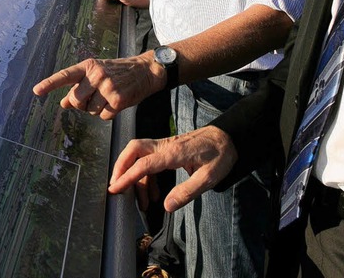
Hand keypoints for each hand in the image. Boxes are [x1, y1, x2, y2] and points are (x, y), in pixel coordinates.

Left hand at [33, 54, 164, 119]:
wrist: (145, 70)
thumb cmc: (118, 72)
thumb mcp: (96, 74)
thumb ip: (79, 86)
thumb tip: (63, 103)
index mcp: (88, 66)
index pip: (65, 75)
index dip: (50, 84)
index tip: (36, 91)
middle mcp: (96, 74)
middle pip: (75, 100)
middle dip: (81, 104)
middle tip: (94, 97)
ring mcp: (107, 87)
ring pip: (90, 111)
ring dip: (97, 109)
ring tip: (108, 97)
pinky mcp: (118, 99)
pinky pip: (103, 116)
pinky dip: (108, 114)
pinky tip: (116, 102)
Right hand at [108, 126, 237, 212]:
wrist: (228, 138)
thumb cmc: (220, 156)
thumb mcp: (208, 178)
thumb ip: (187, 192)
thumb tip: (166, 206)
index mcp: (173, 153)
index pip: (143, 164)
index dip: (127, 177)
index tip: (115, 189)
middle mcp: (165, 145)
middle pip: (134, 149)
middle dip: (121, 166)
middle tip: (116, 187)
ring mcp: (166, 145)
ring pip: (140, 155)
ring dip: (135, 177)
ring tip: (141, 203)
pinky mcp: (168, 148)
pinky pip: (150, 159)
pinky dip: (147, 176)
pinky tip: (154, 194)